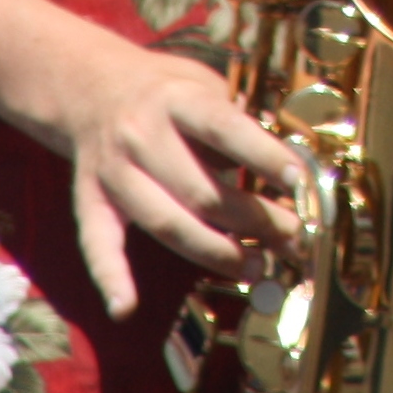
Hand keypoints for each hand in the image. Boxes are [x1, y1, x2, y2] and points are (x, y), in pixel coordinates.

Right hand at [35, 32, 300, 317]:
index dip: (265, 157)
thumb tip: (289, 171)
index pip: (226, 129)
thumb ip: (239, 122)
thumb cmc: (167, 92)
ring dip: (216, 252)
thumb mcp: (205, 84)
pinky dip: (110, 277)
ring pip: (167, 223)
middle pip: (201, 190)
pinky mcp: (90, 202)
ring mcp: (113, 172)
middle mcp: (140, 134)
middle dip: (255, 220)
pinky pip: (97, 244)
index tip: (301, 182)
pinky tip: (125, 307)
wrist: (91, 89)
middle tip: (294, 239)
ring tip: (257, 267)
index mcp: (176, 99)